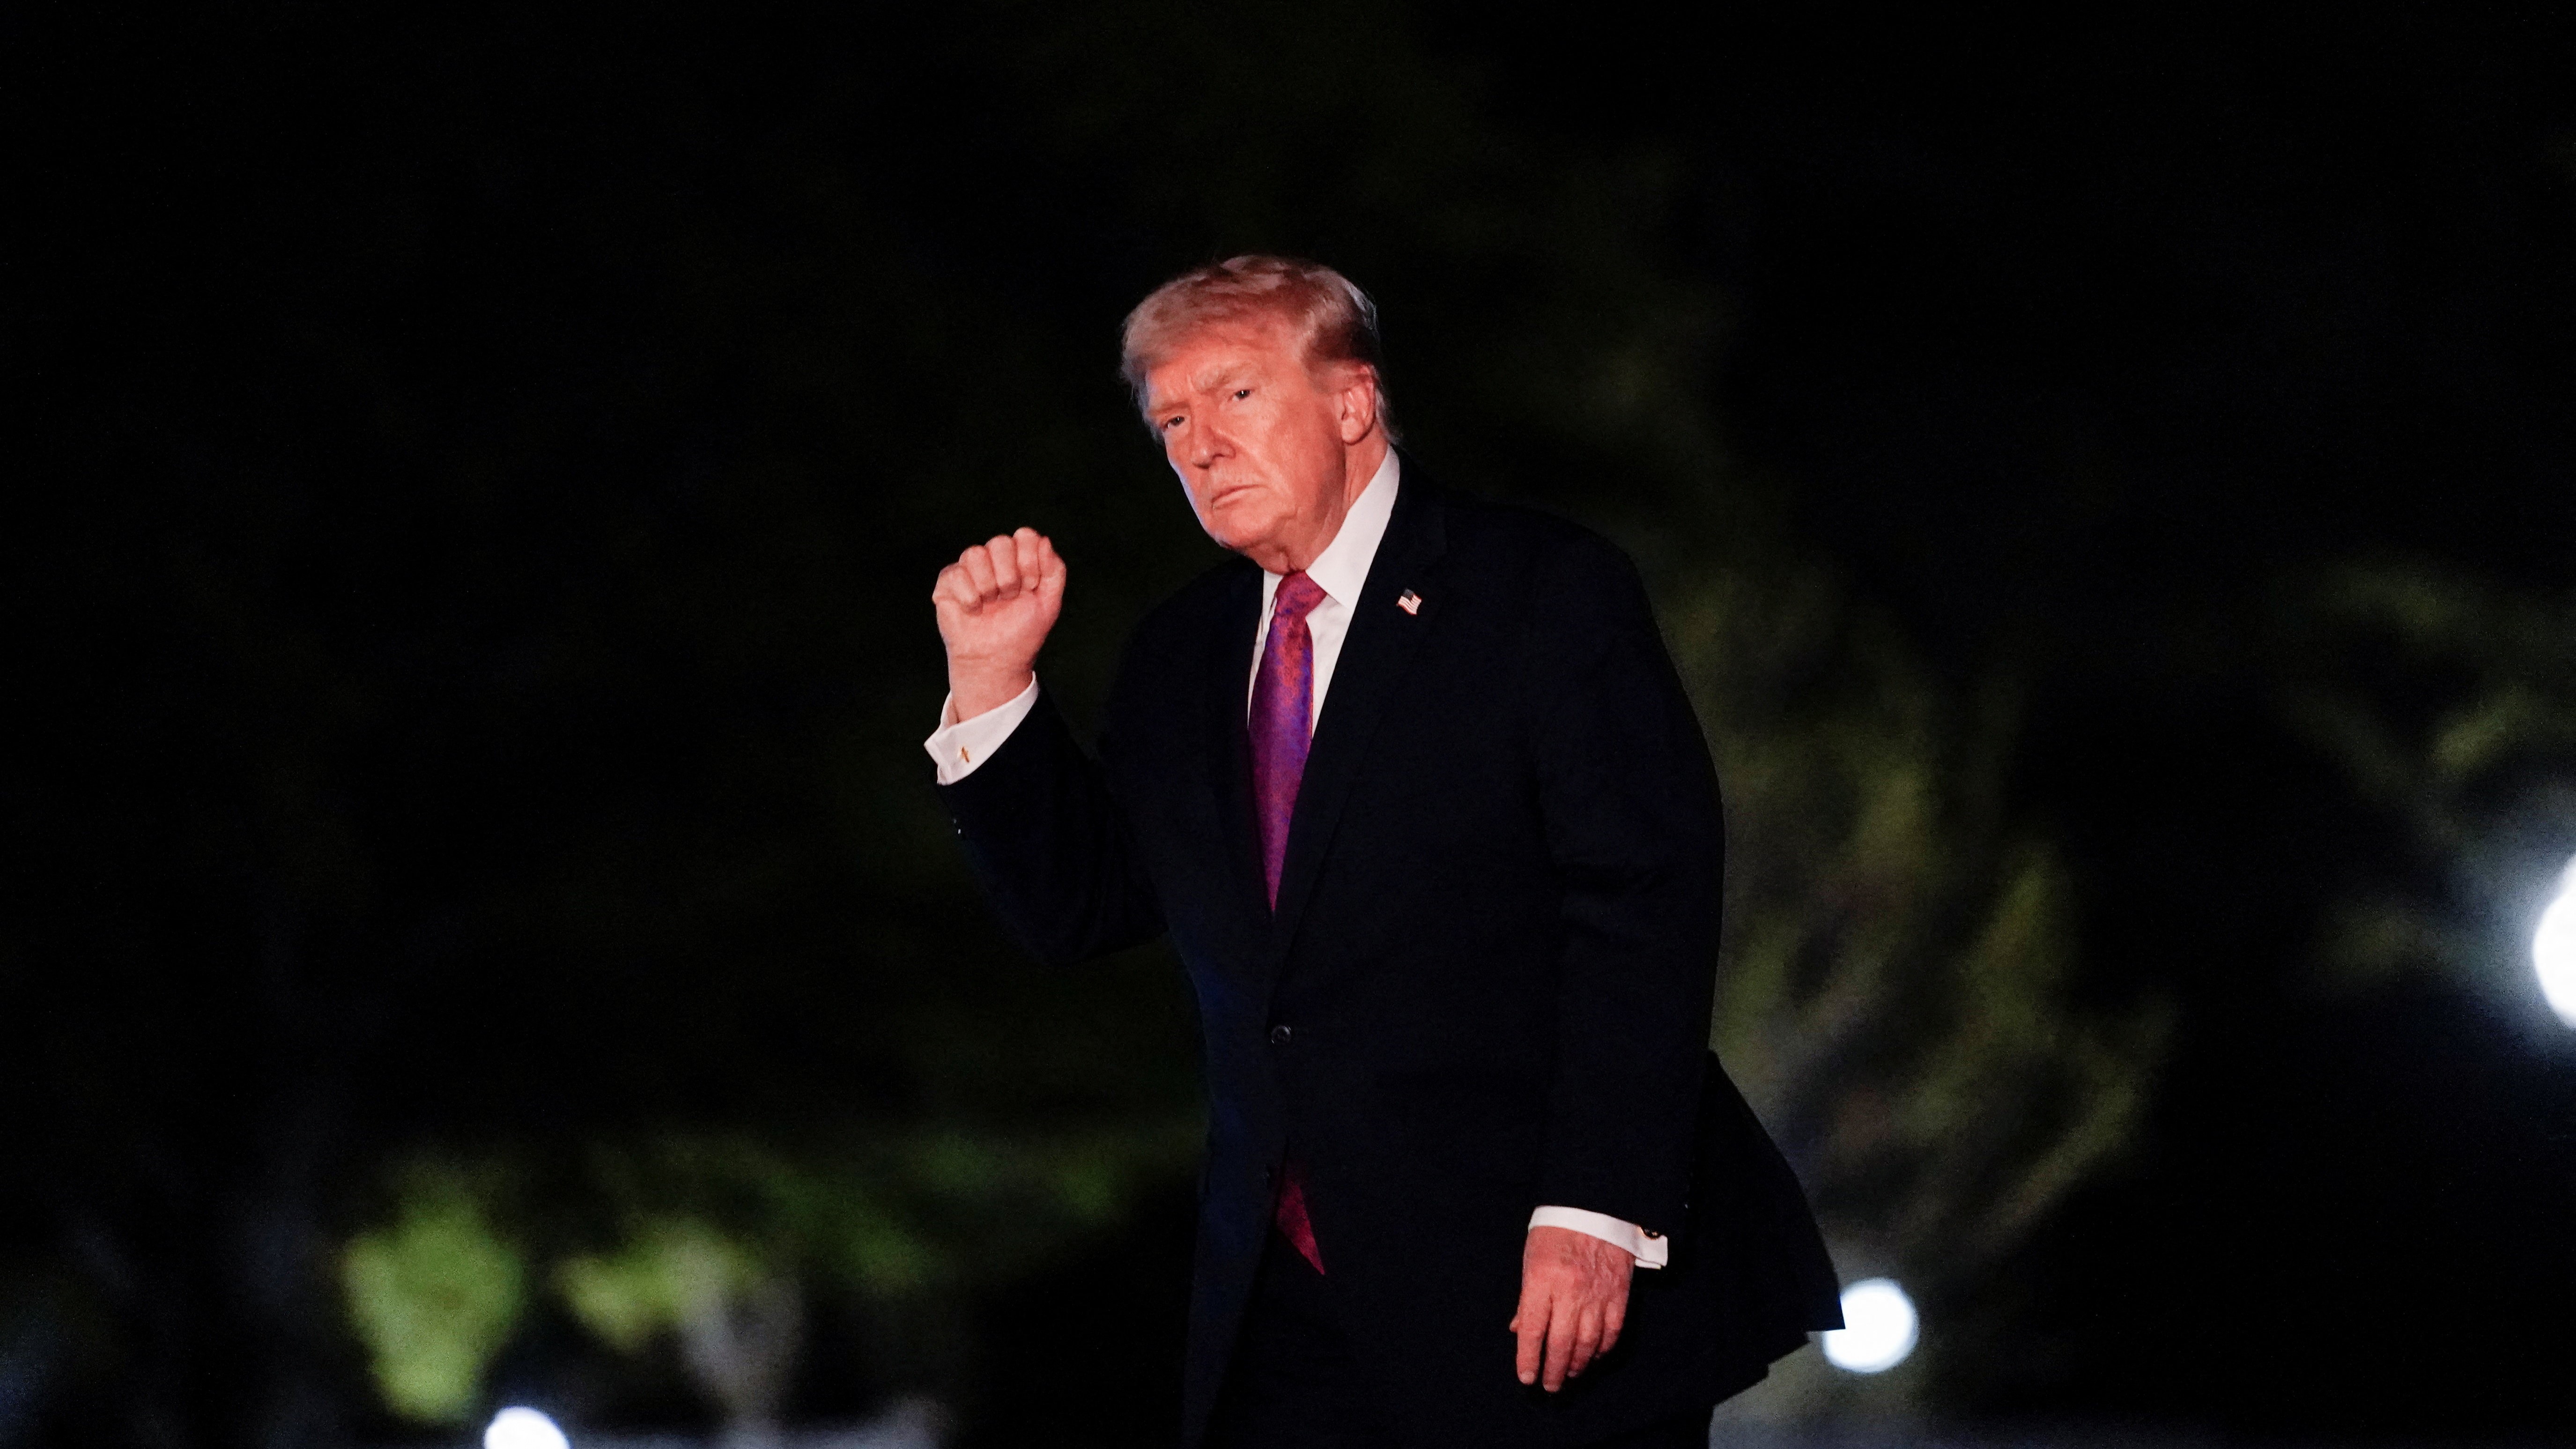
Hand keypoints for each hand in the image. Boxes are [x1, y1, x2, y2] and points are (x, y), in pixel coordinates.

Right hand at [932, 528, 1065, 718]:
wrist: (997, 661)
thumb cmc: (1022, 632)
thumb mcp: (1049, 603)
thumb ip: (1054, 570)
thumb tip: (1044, 539)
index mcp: (1018, 560)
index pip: (1025, 536)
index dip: (1029, 560)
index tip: (1030, 587)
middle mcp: (993, 561)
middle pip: (1000, 542)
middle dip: (1010, 575)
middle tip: (1009, 598)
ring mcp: (969, 570)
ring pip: (974, 553)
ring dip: (988, 586)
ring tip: (990, 604)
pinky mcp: (947, 584)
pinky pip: (955, 574)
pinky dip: (969, 597)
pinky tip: (973, 611)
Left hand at [1510, 1226, 1633, 1391]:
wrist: (1595, 1206)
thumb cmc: (1555, 1233)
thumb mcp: (1531, 1260)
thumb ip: (1526, 1298)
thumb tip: (1518, 1330)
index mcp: (1542, 1279)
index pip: (1531, 1328)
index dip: (1528, 1357)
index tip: (1527, 1378)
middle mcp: (1570, 1290)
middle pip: (1561, 1342)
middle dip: (1553, 1370)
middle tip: (1549, 1386)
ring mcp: (1597, 1294)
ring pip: (1588, 1343)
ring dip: (1577, 1364)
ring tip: (1568, 1374)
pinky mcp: (1619, 1294)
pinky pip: (1611, 1332)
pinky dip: (1601, 1349)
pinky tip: (1592, 1356)